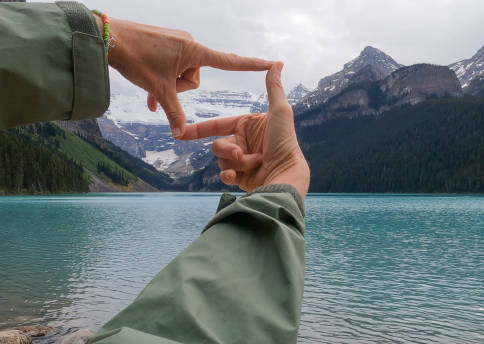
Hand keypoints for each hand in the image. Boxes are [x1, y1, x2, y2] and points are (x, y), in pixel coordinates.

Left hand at [96, 16, 272, 138]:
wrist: (107, 37)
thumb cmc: (135, 58)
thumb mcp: (159, 89)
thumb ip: (174, 113)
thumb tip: (181, 134)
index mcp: (194, 51)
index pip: (229, 61)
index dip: (251, 65)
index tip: (272, 63)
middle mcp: (190, 44)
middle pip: (195, 78)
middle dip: (178, 88)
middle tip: (159, 87)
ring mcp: (177, 43)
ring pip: (181, 75)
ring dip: (167, 85)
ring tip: (149, 84)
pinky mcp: (167, 44)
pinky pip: (172, 67)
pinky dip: (163, 82)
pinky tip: (149, 95)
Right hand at [192, 63, 308, 198]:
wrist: (286, 174)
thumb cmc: (284, 141)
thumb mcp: (280, 110)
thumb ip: (274, 86)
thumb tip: (277, 63)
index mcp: (248, 126)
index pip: (218, 125)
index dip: (199, 129)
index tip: (181, 133)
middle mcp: (244, 143)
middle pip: (218, 144)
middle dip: (227, 149)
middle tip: (239, 153)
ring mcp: (242, 161)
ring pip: (221, 160)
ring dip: (235, 162)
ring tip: (254, 163)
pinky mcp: (241, 178)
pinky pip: (224, 175)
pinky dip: (229, 176)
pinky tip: (236, 176)